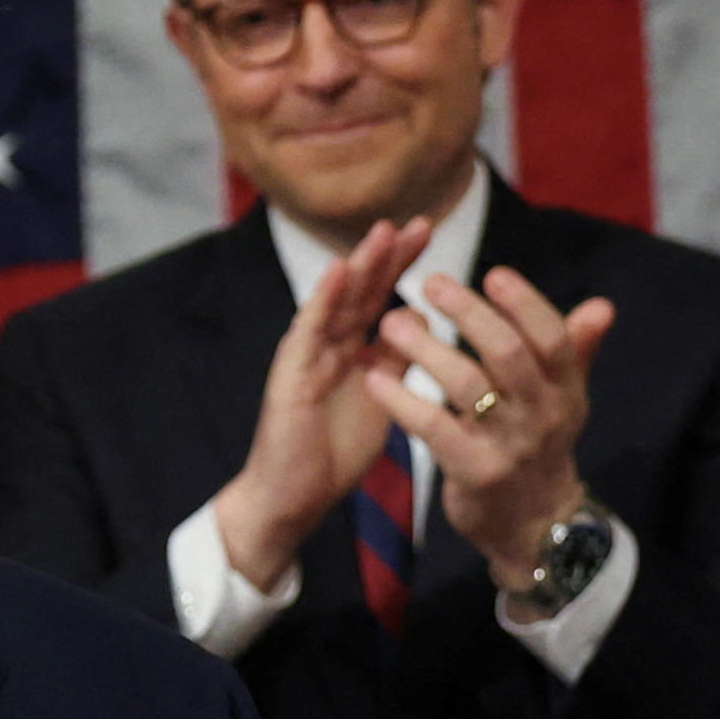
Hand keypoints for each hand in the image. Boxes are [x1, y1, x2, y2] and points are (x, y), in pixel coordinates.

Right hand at [208, 215, 434, 589]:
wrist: (292, 497)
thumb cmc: (332, 452)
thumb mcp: (383, 399)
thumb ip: (398, 361)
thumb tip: (422, 317)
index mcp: (351, 350)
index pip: (380, 297)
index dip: (402, 265)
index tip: (429, 231)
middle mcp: (328, 344)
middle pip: (362, 290)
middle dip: (389, 254)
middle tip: (419, 221)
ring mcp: (307, 355)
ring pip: (337, 301)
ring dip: (361, 265)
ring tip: (383, 232)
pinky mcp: (290, 373)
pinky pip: (309, 330)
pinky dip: (324, 299)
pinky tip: (340, 271)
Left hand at [371, 268, 615, 586]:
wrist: (534, 529)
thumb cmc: (539, 448)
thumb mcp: (563, 402)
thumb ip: (576, 350)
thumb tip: (603, 305)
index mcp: (566, 391)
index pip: (552, 338)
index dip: (524, 304)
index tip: (492, 274)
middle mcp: (543, 416)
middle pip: (508, 353)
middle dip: (468, 312)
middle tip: (430, 283)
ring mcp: (509, 447)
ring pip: (467, 385)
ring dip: (427, 348)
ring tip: (392, 322)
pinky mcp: (475, 473)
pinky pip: (435, 428)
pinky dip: (403, 400)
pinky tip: (376, 378)